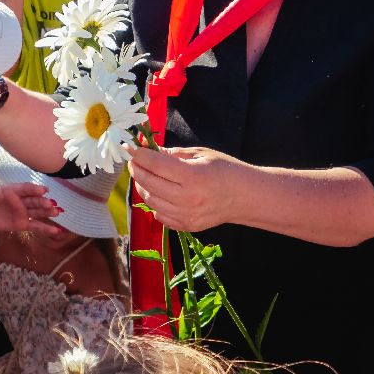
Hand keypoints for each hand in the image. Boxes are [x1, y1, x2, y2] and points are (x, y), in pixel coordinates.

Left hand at [0, 181, 63, 235]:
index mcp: (10, 190)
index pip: (23, 189)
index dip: (33, 189)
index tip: (43, 190)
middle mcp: (20, 200)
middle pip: (32, 201)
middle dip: (41, 202)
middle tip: (51, 204)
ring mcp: (22, 212)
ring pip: (36, 212)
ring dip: (47, 213)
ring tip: (58, 212)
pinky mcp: (21, 224)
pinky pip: (34, 226)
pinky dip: (45, 229)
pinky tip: (57, 231)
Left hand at [126, 144, 246, 232]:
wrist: (245, 197)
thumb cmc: (225, 170)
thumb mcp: (200, 154)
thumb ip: (172, 154)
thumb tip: (148, 149)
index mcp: (193, 176)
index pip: (155, 165)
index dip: (138, 154)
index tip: (128, 147)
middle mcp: (188, 199)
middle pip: (149, 182)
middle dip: (136, 168)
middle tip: (134, 160)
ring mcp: (186, 215)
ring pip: (150, 200)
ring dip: (142, 185)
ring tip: (144, 174)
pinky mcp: (186, 226)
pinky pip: (159, 214)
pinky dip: (153, 202)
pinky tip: (158, 191)